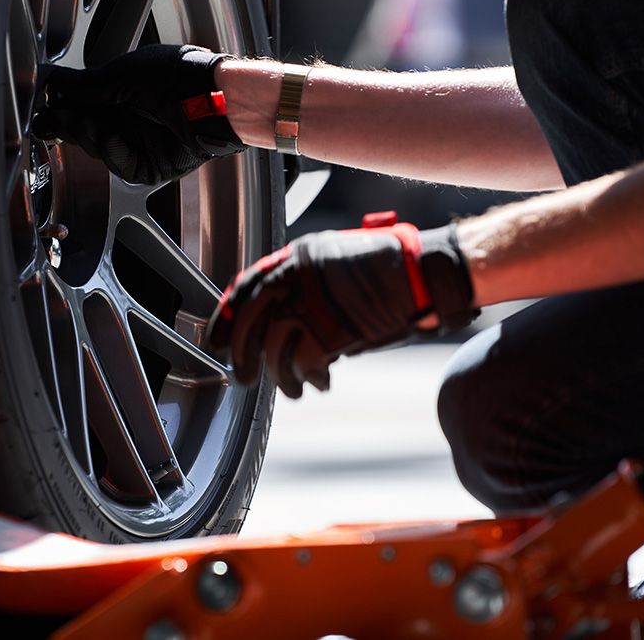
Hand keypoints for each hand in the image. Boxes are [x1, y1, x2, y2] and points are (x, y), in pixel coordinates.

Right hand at [39, 44, 245, 184]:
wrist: (215, 99)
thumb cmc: (180, 77)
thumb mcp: (124, 75)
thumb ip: (87, 85)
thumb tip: (54, 82)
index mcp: (123, 92)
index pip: (83, 105)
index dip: (62, 109)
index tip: (43, 109)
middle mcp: (131, 117)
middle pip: (87, 130)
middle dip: (68, 126)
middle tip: (48, 122)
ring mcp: (141, 142)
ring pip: (101, 148)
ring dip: (87, 136)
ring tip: (78, 123)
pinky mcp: (152, 165)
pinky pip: (123, 164)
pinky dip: (112, 152)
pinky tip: (107, 137)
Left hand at [205, 214, 477, 398]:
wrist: (424, 274)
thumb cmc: (387, 268)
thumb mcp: (335, 260)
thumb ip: (302, 283)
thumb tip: (274, 319)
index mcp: (298, 256)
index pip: (246, 287)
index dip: (228, 317)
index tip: (218, 339)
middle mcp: (299, 278)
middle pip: (253, 322)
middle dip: (242, 354)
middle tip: (241, 376)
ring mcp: (315, 304)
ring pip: (277, 350)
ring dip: (281, 376)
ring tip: (291, 387)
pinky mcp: (332, 331)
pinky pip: (305, 364)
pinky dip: (307, 379)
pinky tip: (316, 384)